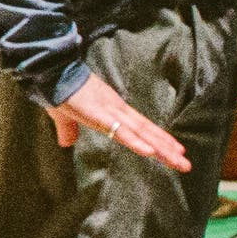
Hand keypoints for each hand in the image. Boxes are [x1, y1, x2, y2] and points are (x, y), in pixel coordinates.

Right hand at [45, 72, 190, 172]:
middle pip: (147, 132)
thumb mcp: (63, 116)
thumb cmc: (57, 92)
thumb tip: (65, 143)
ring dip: (161, 148)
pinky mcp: (100, 115)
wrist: (50, 73)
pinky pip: (121, 132)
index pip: (140, 127)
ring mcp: (111, 112)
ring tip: (179, 160)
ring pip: (141, 133)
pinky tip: (150, 152)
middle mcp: (117, 110)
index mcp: (111, 110)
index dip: (158, 139)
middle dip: (167, 149)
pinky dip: (136, 142)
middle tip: (186, 164)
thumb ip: (68, 130)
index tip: (175, 150)